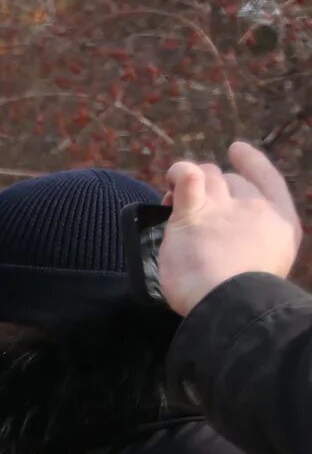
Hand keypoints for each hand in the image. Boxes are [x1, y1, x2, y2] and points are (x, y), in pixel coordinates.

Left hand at [162, 142, 302, 315]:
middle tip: (192, 205)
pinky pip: (187, 176)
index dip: (251, 162)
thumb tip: (231, 243)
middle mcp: (256, 209)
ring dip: (191, 182)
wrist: (229, 303)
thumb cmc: (243, 297)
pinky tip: (172, 179)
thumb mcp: (266, 267)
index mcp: (282, 223)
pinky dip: (178, 172)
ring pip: (208, 175)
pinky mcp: (193, 213)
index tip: (237, 150)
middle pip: (231, 180)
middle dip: (211, 187)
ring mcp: (225, 207)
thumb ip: (254, 246)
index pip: (268, 180)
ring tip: (172, 198)